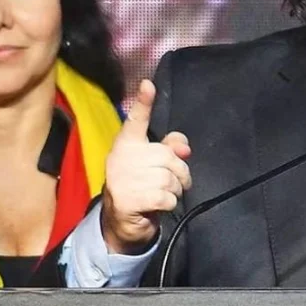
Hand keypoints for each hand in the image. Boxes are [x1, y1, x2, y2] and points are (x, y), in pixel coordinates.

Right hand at [101, 80, 192, 254]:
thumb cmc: (142, 186)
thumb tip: (184, 148)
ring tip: (162, 195)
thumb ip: (171, 149)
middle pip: (168, 157)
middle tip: (173, 184)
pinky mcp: (126, 199)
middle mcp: (122, 157)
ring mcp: (122, 178)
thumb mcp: (155, 165)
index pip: (136, 120)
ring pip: (169, 179)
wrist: (121, 221)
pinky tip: (157, 206)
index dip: (144, 103)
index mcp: (128, 144)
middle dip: (180, 174)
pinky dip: (169, 203)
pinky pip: (165, 197)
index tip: (148, 84)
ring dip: (174, 191)